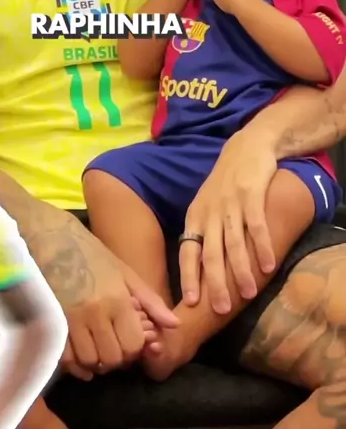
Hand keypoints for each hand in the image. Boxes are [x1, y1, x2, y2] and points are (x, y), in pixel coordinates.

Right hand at [45, 224, 177, 375]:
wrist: (53, 239)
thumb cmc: (92, 254)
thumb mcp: (125, 273)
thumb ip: (150, 301)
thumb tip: (174, 324)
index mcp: (116, 299)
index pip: (133, 344)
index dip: (135, 348)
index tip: (129, 339)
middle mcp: (95, 312)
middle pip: (112, 358)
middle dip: (116, 357)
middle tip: (113, 344)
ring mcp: (70, 319)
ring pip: (90, 361)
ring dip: (96, 360)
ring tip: (97, 346)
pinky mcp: (51, 322)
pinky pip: (66, 359)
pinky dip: (75, 363)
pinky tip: (80, 355)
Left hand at [179, 134, 276, 313]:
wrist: (246, 147)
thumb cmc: (224, 184)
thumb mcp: (206, 206)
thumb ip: (204, 234)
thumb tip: (199, 272)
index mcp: (195, 217)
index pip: (187, 251)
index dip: (189, 276)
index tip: (191, 302)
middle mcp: (210, 212)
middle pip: (210, 253)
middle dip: (215, 283)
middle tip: (221, 309)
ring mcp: (230, 203)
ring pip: (233, 243)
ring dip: (241, 270)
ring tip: (249, 293)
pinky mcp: (251, 194)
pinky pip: (256, 225)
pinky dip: (262, 246)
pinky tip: (268, 265)